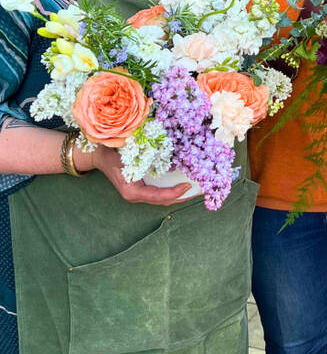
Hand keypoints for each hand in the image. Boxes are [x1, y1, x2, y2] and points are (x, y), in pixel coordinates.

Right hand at [81, 144, 195, 204]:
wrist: (100, 156)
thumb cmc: (114, 153)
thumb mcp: (129, 155)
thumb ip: (147, 158)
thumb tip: (172, 154)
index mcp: (132, 191)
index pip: (159, 196)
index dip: (175, 192)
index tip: (188, 186)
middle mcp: (135, 196)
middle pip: (164, 201)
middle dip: (183, 197)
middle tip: (200, 191)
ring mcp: (137, 195)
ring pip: (162, 199)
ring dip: (180, 196)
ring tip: (196, 190)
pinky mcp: (140, 191)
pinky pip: (159, 194)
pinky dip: (172, 191)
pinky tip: (184, 186)